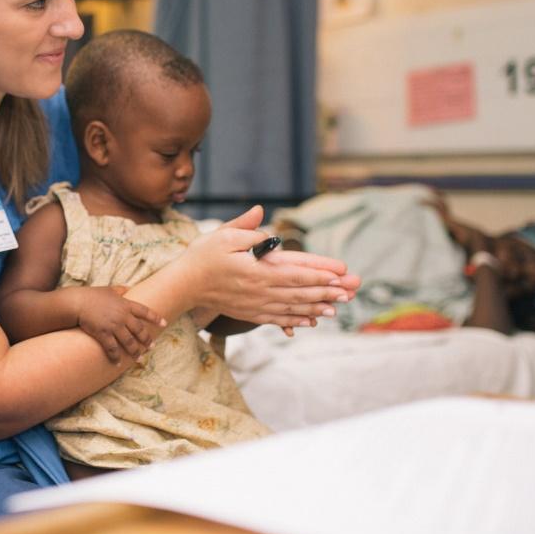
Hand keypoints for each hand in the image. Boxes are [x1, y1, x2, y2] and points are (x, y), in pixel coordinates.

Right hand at [76, 286, 166, 363]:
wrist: (77, 302)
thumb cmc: (92, 295)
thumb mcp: (109, 289)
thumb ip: (120, 289)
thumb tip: (128, 288)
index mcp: (125, 304)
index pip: (145, 311)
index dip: (155, 318)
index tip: (164, 324)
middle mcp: (122, 316)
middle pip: (140, 330)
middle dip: (147, 340)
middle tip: (151, 347)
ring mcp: (113, 326)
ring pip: (129, 342)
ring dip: (135, 352)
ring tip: (139, 359)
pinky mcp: (103, 334)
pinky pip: (112, 349)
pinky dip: (116, 357)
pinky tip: (118, 363)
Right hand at [181, 206, 359, 329]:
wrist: (183, 285)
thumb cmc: (202, 256)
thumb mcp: (221, 234)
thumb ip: (245, 226)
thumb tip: (261, 212)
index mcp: (256, 270)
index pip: (295, 271)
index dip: (319, 272)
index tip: (341, 272)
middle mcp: (260, 290)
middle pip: (300, 291)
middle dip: (327, 291)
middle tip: (351, 291)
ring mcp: (256, 305)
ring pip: (292, 307)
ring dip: (316, 307)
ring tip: (337, 308)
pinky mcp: (250, 312)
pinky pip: (278, 319)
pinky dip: (296, 320)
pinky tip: (310, 320)